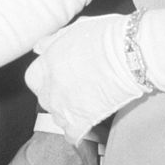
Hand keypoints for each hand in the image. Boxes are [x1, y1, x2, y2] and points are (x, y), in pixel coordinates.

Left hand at [25, 15, 145, 141]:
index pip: (32, 79)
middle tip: (73, 93)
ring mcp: (64, 106)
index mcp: (47, 63)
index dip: (44, 80)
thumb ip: (52, 41)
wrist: (131, 54)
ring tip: (83, 107)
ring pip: (57, 117)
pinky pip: (71, 134)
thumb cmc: (106, 36)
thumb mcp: (74, 30)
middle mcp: (51, 86)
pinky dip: (76, 133)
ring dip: (67, 114)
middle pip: (44, 99)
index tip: (55, 80)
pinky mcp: (82, 121)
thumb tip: (38, 48)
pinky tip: (84, 128)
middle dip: (56, 97)